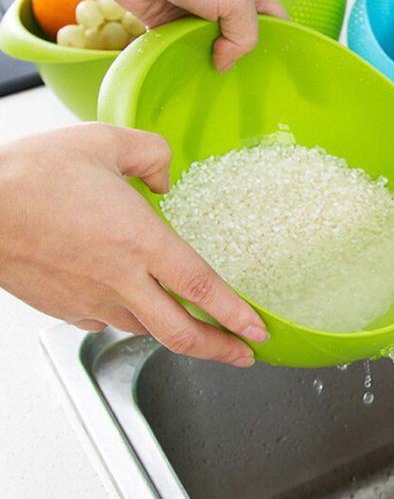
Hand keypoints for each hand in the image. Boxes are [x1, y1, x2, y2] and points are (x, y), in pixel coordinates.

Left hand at [0, 0, 286, 71]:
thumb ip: (245, 35)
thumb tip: (225, 63)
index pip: (278, 24)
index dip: (281, 48)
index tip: (276, 77)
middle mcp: (227, 1)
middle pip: (244, 42)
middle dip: (244, 63)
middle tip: (242, 89)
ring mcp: (197, 14)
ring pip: (214, 50)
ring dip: (211, 66)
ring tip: (213, 88)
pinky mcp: (169, 24)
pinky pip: (183, 50)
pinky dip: (184, 62)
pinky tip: (186, 76)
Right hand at [0, 123, 267, 365]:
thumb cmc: (29, 175)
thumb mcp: (103, 141)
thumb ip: (150, 154)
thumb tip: (164, 176)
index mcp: (138, 240)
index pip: (201, 287)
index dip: (236, 314)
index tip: (258, 331)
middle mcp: (119, 279)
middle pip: (180, 332)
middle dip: (220, 350)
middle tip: (244, 357)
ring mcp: (90, 299)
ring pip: (146, 331)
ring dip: (178, 337)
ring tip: (199, 336)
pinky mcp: (65, 307)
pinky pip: (108, 322)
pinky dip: (132, 321)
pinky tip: (137, 311)